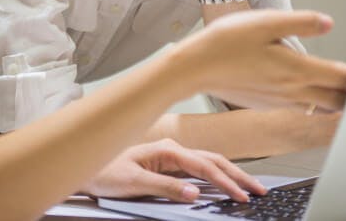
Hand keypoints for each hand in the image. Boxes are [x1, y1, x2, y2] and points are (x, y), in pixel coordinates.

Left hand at [80, 139, 265, 202]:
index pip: (204, 166)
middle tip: (259, 190)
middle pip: (213, 160)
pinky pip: (199, 168)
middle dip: (238, 175)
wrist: (87, 167)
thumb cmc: (106, 173)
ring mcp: (170, 156)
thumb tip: (195, 192)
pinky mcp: (168, 164)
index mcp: (166, 150)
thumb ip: (166, 187)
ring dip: (230, 174)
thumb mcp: (134, 184)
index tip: (241, 196)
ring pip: (208, 162)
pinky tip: (225, 183)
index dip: (225, 182)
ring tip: (249, 186)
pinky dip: (216, 175)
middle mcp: (171, 149)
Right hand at [173, 9, 345, 111]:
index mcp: (297, 69)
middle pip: (338, 97)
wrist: (193, 68)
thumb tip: (329, 23)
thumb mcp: (263, 22)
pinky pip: (304, 105)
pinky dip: (321, 102)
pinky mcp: (269, 102)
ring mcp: (281, 99)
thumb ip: (300, 23)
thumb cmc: (224, 43)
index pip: (343, 76)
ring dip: (342, 100)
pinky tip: (321, 97)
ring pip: (323, 104)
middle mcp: (293, 90)